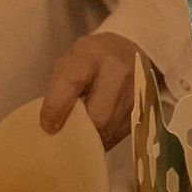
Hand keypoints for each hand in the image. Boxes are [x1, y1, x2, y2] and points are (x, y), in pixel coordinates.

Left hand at [40, 32, 141, 149]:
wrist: (128, 52)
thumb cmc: (90, 62)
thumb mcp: (70, 64)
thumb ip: (59, 91)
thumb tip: (52, 129)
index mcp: (91, 55)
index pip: (72, 81)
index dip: (57, 107)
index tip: (48, 126)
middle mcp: (117, 71)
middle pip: (97, 116)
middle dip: (79, 132)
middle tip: (66, 138)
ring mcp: (135, 92)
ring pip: (109, 130)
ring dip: (91, 139)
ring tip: (80, 135)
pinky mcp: (143, 111)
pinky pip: (119, 135)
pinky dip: (103, 139)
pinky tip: (95, 134)